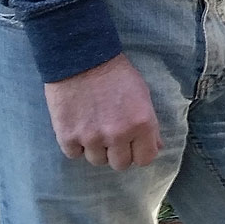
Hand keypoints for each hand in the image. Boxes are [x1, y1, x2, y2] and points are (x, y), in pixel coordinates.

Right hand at [43, 53, 162, 170]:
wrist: (81, 59)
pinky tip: (79, 126)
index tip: (134, 146)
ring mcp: (92, 138)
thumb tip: (156, 145)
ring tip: (94, 126)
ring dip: (97, 148)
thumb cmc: (116, 73)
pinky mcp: (68, 137)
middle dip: (118, 152)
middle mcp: (118, 135)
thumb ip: (149, 123)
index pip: (145, 159)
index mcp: (141, 124)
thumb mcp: (142, 94)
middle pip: (120, 164)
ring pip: (97, 161)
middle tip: (112, 136)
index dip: (139, 152)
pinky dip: (76, 144)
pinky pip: (74, 154)